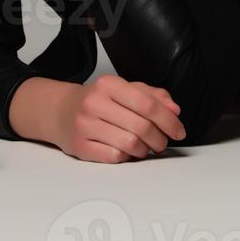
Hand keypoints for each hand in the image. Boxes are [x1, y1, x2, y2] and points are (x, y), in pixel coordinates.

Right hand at [54, 74, 185, 163]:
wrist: (60, 111)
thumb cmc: (97, 101)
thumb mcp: (123, 89)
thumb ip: (152, 96)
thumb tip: (174, 110)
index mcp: (108, 84)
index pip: (147, 103)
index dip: (168, 119)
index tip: (179, 130)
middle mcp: (94, 102)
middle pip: (141, 126)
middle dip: (160, 139)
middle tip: (163, 142)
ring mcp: (85, 125)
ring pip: (130, 144)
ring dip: (145, 150)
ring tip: (145, 147)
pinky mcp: (81, 147)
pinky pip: (115, 157)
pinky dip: (127, 157)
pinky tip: (127, 151)